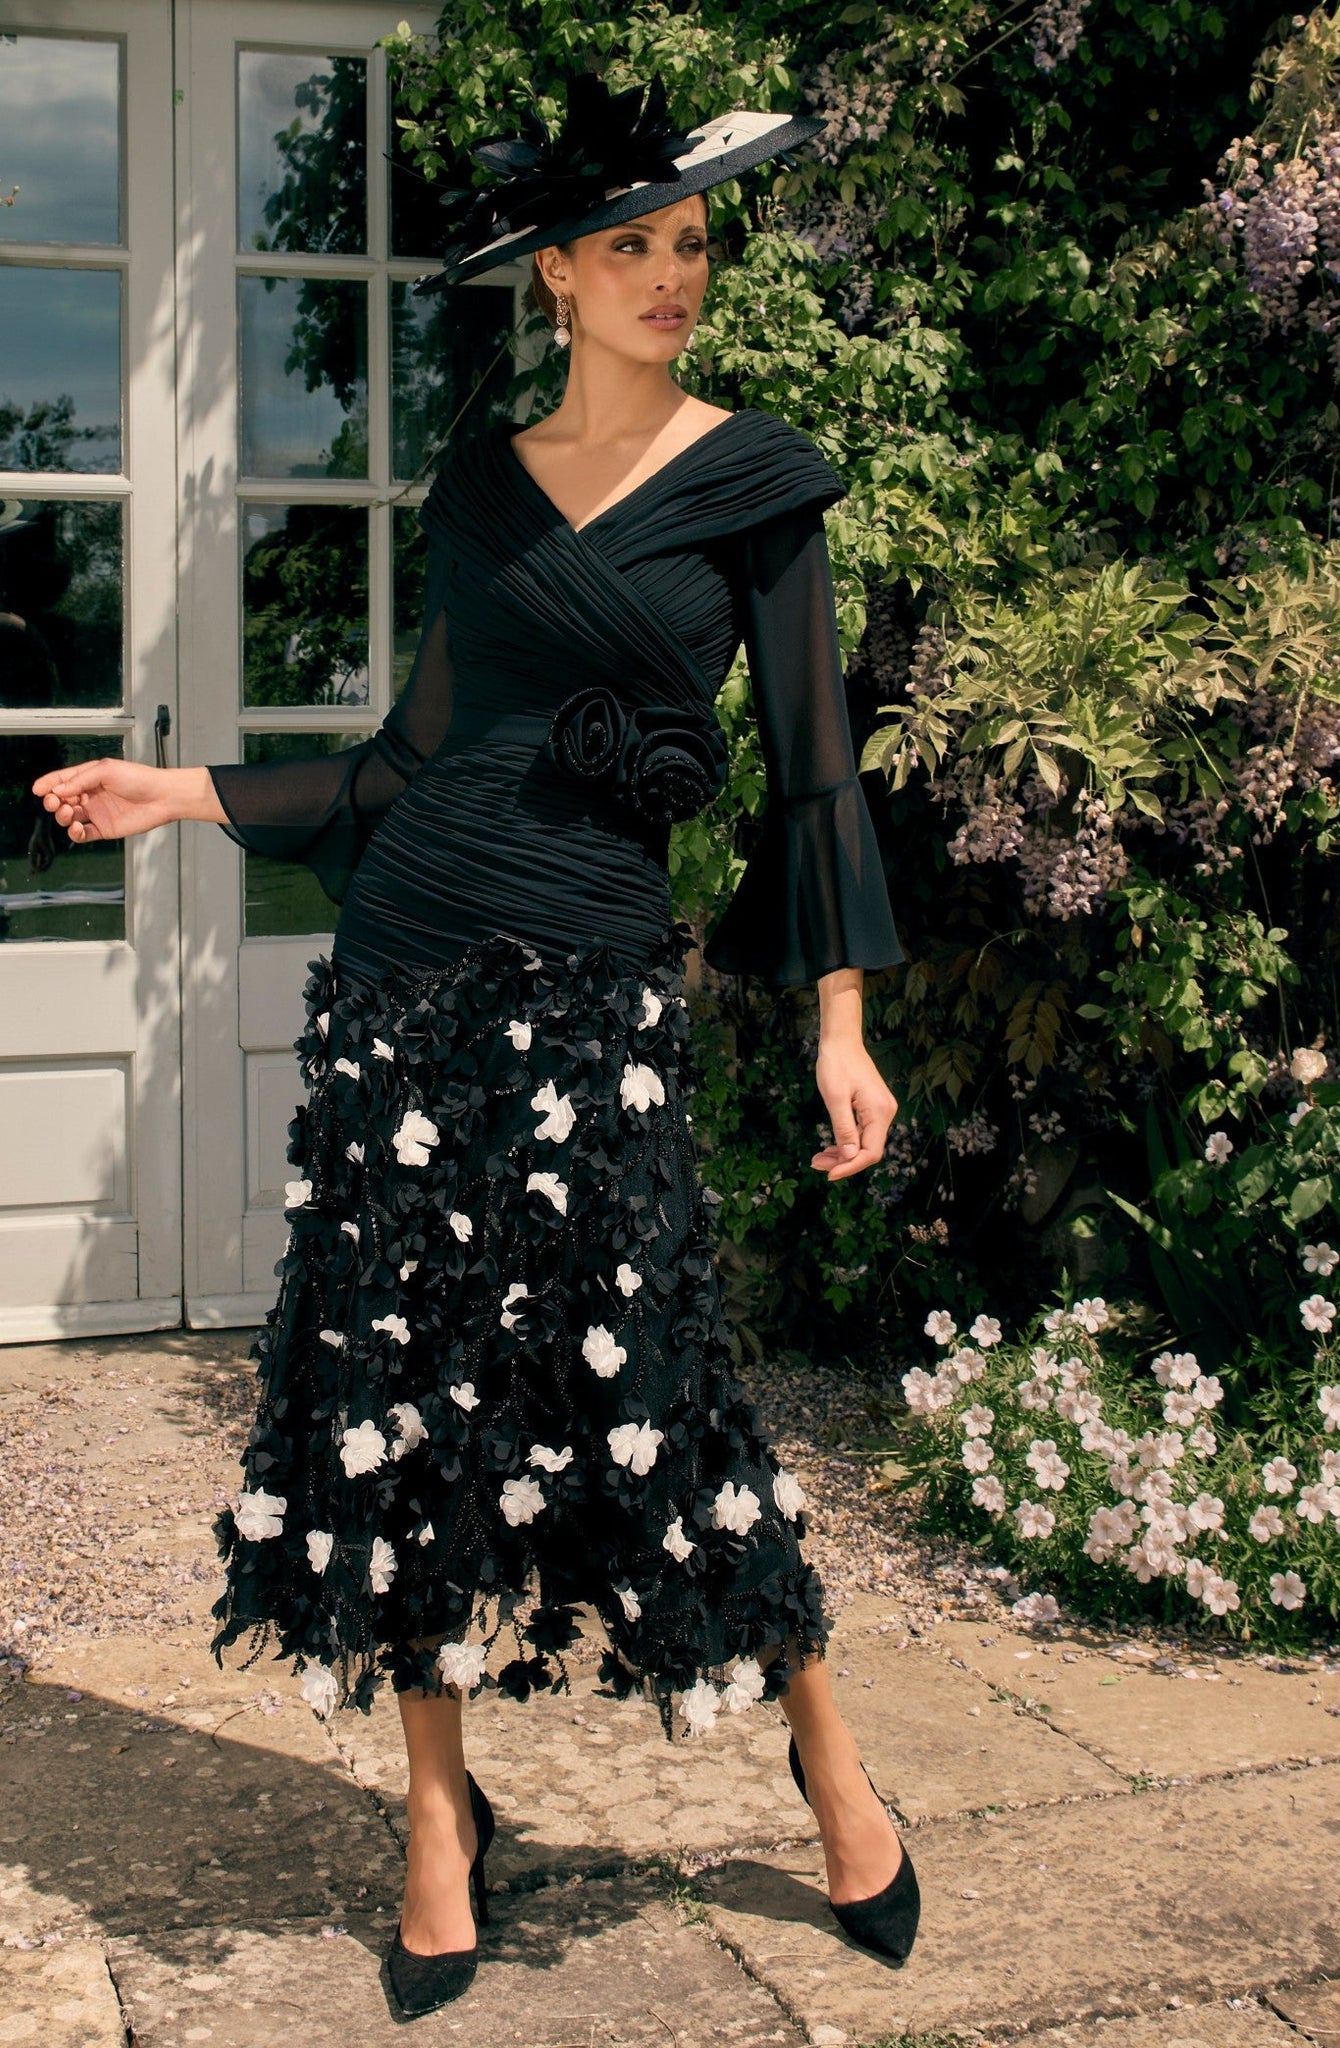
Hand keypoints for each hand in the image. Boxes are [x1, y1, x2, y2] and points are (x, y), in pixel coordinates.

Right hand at [30, 760, 219, 841]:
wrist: (162, 797)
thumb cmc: (140, 778)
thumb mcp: (106, 770)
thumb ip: (81, 780)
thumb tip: (59, 789)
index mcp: (90, 778)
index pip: (63, 780)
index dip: (48, 784)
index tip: (38, 790)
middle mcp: (91, 795)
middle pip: (62, 800)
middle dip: (53, 801)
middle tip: (54, 802)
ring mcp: (97, 813)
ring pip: (69, 817)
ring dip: (62, 816)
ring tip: (67, 812)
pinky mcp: (104, 829)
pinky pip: (83, 834)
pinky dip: (75, 832)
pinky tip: (77, 827)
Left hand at [812, 1041, 898, 1181]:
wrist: (841, 1040)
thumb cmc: (836, 1064)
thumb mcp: (835, 1098)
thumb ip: (843, 1129)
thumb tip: (849, 1157)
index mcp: (880, 1112)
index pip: (870, 1152)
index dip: (850, 1166)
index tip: (829, 1174)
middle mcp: (885, 1113)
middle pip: (867, 1150)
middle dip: (843, 1162)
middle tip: (816, 1165)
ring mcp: (880, 1111)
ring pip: (863, 1143)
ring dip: (842, 1154)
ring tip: (818, 1159)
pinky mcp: (873, 1108)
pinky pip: (861, 1133)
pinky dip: (845, 1142)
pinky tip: (829, 1148)